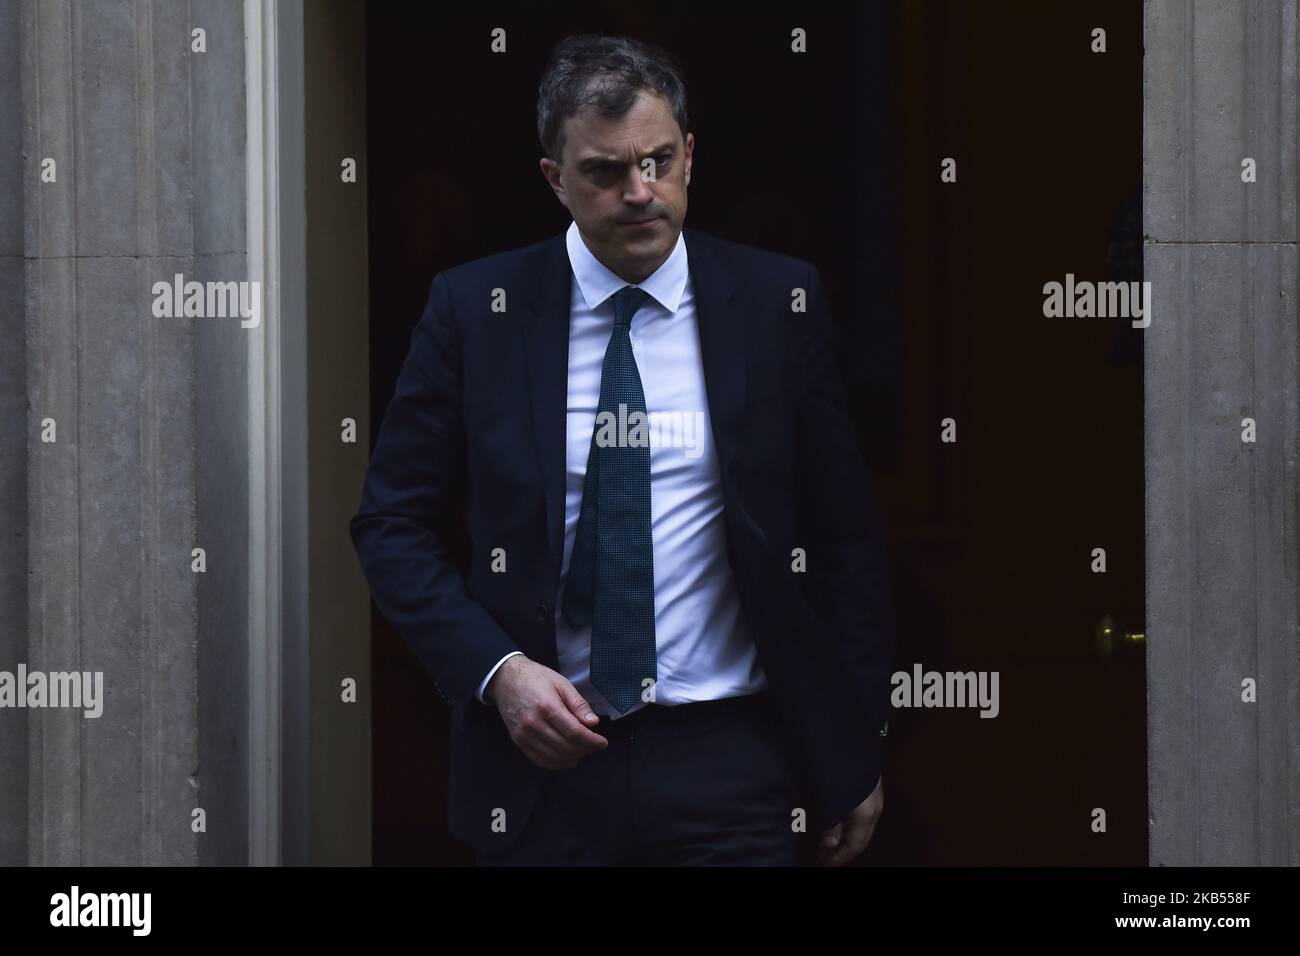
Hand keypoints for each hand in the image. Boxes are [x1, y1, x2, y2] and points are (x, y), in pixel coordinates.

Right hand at [487, 656, 607, 769]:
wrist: (505, 679)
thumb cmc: (536, 678)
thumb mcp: (562, 684)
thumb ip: (578, 704)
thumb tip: (593, 723)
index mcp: (547, 706)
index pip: (574, 732)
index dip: (591, 741)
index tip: (603, 743)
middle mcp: (533, 723)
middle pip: (565, 747)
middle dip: (585, 750)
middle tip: (595, 746)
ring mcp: (524, 735)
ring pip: (554, 757)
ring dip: (573, 758)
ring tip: (584, 751)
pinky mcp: (518, 741)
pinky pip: (539, 760)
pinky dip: (557, 764)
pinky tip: (568, 760)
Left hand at [819, 775, 882, 865]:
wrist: (848, 732)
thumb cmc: (836, 767)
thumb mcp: (828, 801)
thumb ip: (830, 824)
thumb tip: (829, 843)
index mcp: (866, 814)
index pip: (855, 846)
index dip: (839, 857)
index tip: (824, 862)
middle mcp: (875, 806)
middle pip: (862, 837)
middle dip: (843, 848)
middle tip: (824, 853)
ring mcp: (875, 793)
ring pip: (863, 823)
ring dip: (846, 834)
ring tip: (828, 838)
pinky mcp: (868, 782)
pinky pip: (862, 811)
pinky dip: (850, 820)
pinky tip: (837, 818)